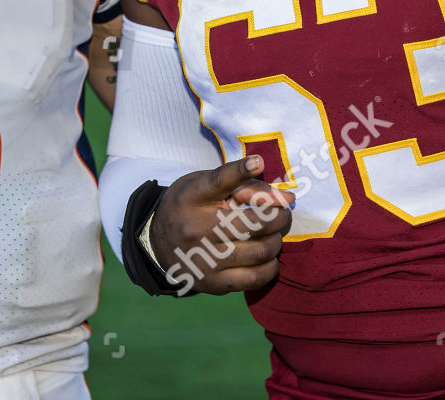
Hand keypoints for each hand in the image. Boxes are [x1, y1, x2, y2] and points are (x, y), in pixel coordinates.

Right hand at [149, 155, 294, 293]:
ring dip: (276, 241)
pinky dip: (270, 266)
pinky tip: (267, 258)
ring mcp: (204, 258)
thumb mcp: (205, 185)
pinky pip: (255, 277)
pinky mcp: (212, 283)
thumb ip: (244, 185)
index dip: (240, 170)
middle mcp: (196, 227)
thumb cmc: (190, 207)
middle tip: (282, 215)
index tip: (258, 162)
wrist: (157, 244)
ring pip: (261, 250)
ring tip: (272, 236)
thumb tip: (287, 198)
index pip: (218, 181)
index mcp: (192, 197)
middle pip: (253, 222)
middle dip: (280, 217)